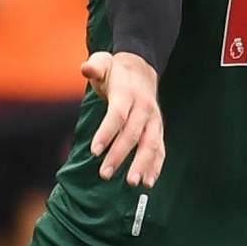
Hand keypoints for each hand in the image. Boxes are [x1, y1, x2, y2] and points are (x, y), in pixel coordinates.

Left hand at [83, 49, 164, 186]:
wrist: (141, 69)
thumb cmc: (116, 71)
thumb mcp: (104, 62)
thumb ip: (95, 66)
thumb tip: (86, 69)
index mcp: (128, 93)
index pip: (118, 115)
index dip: (107, 133)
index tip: (94, 151)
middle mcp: (144, 108)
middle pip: (133, 134)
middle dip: (119, 155)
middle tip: (105, 174)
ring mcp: (153, 120)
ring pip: (150, 144)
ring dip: (142, 165)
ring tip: (133, 183)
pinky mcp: (158, 129)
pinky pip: (160, 149)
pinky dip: (156, 166)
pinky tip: (149, 182)